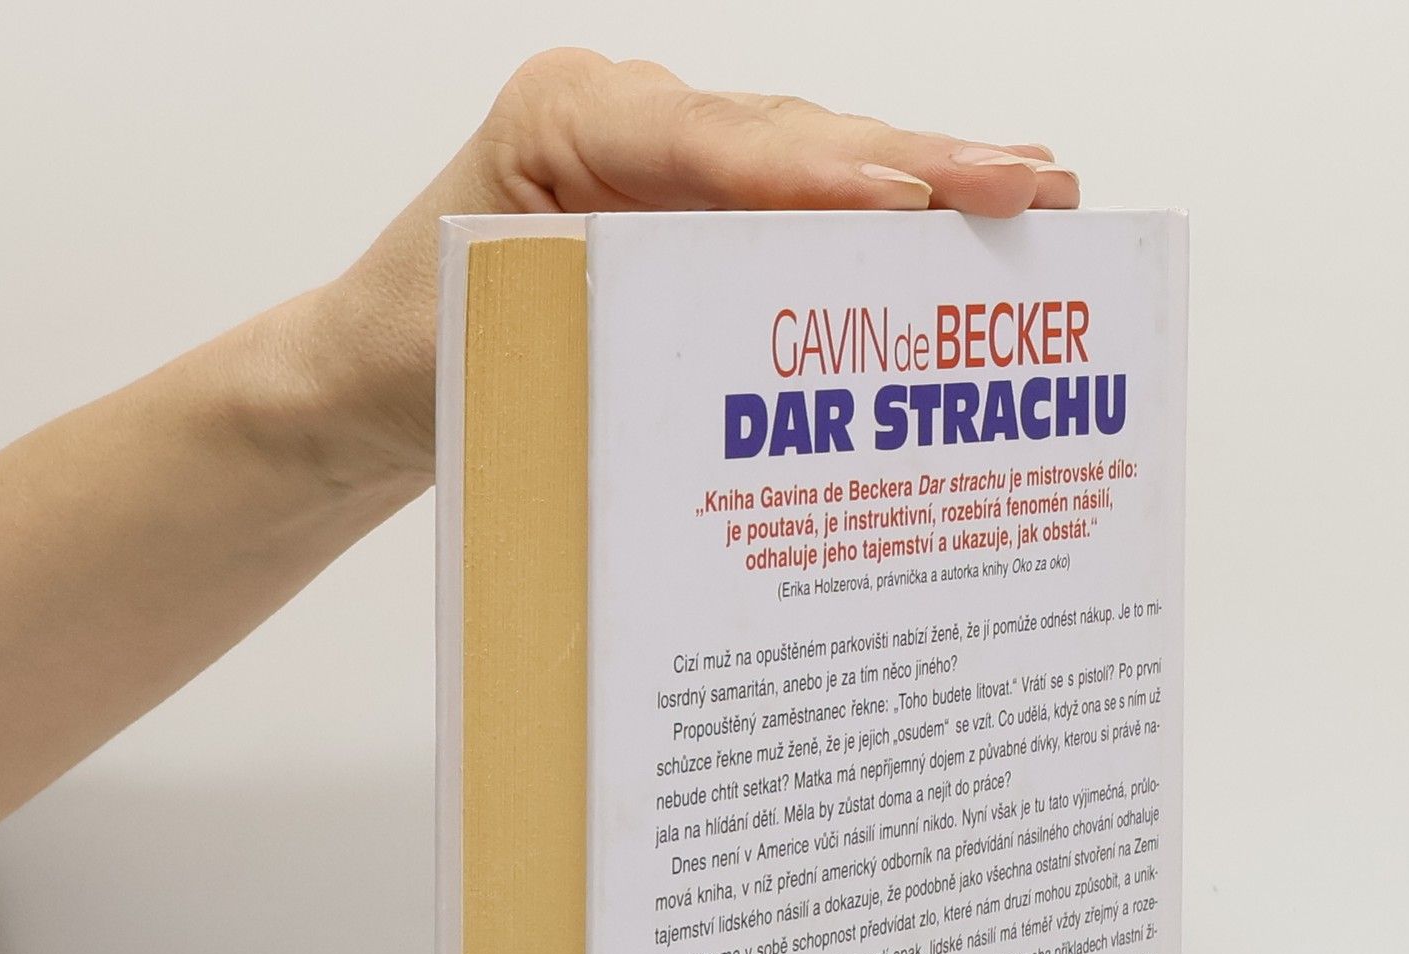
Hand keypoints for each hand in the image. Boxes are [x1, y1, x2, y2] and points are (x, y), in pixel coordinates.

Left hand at [304, 50, 1078, 483]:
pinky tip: (966, 221)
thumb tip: (750, 375)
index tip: (904, 201)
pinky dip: (883, 220)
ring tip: (1034, 193)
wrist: (373, 377)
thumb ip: (614, 329)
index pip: (710, 146)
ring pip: (814, 157)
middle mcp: (630, 120)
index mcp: (564, 123)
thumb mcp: (498, 347)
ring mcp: (670, 157)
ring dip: (925, 181)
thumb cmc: (422, 359)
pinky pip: (802, 204)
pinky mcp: (697, 205)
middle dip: (914, 163)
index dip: (815, 175)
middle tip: (1024, 185)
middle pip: (790, 136)